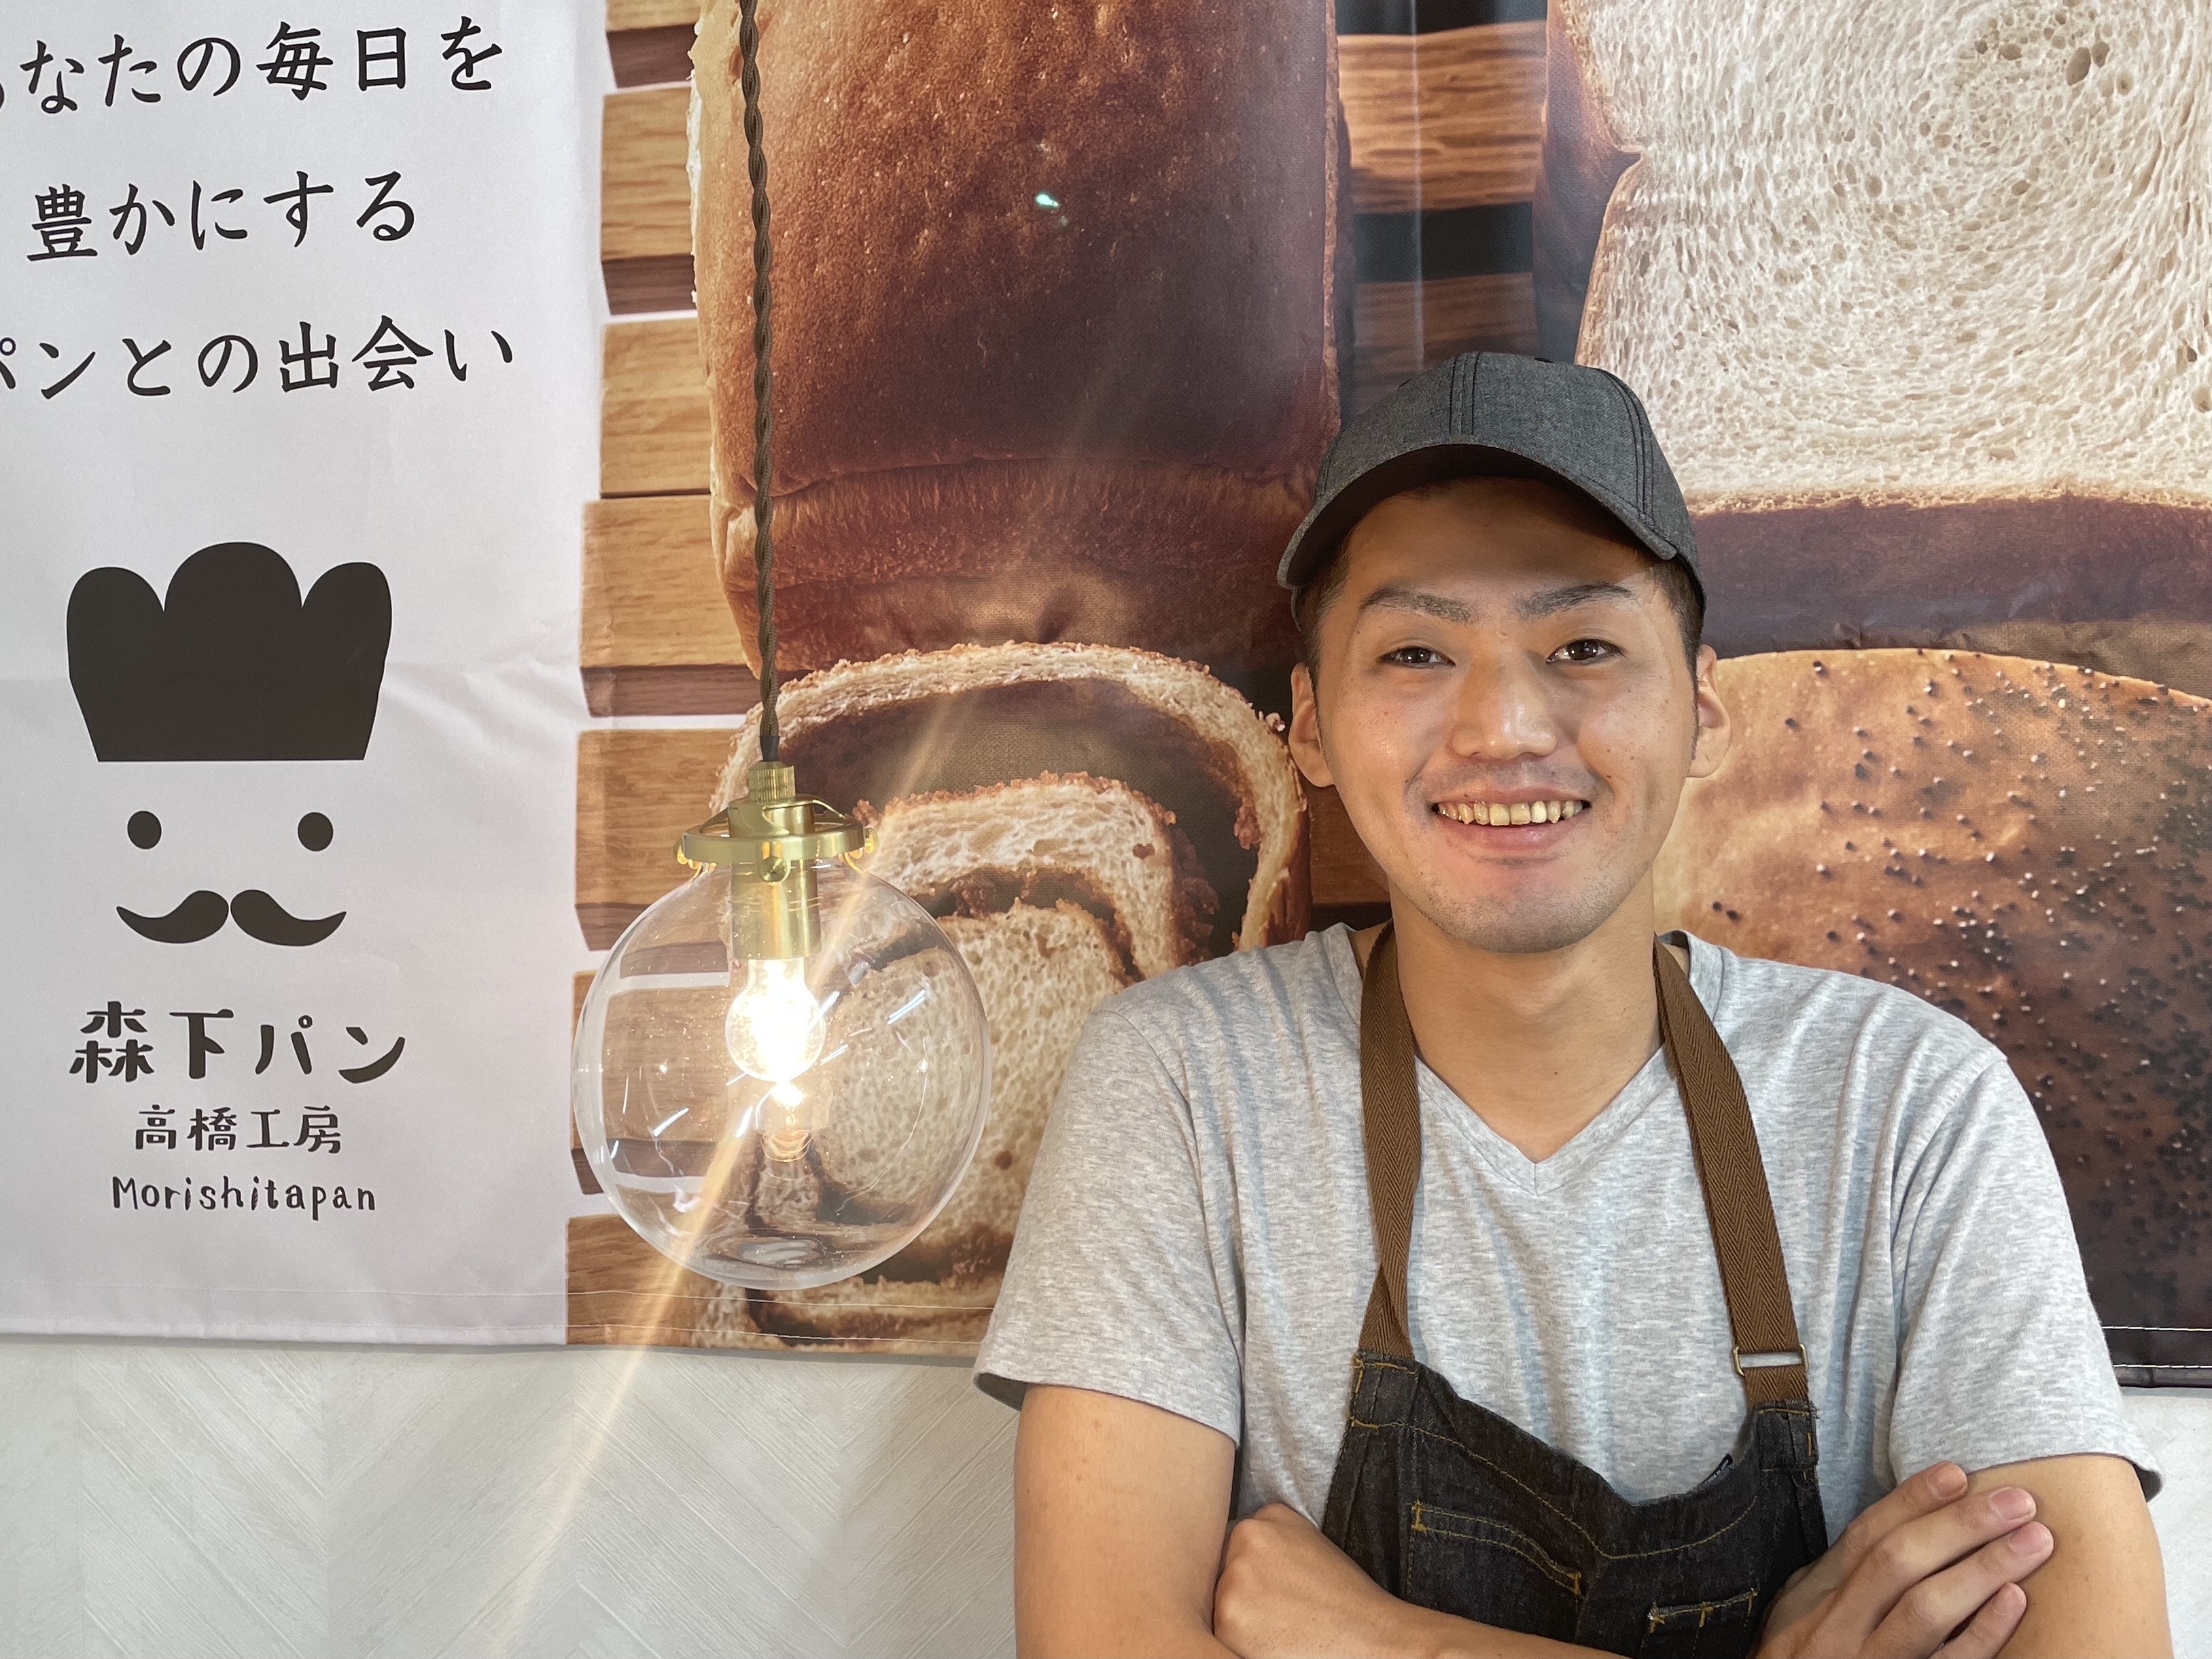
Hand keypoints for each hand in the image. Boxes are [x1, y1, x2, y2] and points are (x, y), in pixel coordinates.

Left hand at [1214, 1502, 1436, 1657]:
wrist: (1373, 1639)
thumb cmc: (1343, 1598)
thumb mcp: (1308, 1542)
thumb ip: (1269, 1535)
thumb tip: (1223, 1548)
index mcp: (1264, 1520)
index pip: (1234, 1546)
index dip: (1252, 1574)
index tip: (1274, 1588)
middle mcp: (1244, 1541)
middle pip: (1222, 1572)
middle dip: (1242, 1592)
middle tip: (1280, 1609)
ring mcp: (1233, 1580)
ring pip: (1217, 1602)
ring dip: (1238, 1617)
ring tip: (1280, 1625)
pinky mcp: (1228, 1621)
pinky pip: (1218, 1633)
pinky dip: (1239, 1640)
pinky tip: (1272, 1641)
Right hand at [1756, 1462, 2053, 1657]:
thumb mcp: (1800, 1618)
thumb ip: (1839, 1581)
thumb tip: (1894, 1527)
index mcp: (1814, 1600)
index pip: (1864, 1537)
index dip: (1911, 1502)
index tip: (1958, 1473)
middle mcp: (1836, 1629)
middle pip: (1897, 1562)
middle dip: (1960, 1525)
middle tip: (2019, 1500)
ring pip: (1924, 1610)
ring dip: (1984, 1569)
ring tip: (2035, 1541)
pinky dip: (1982, 1633)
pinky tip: (2014, 1602)